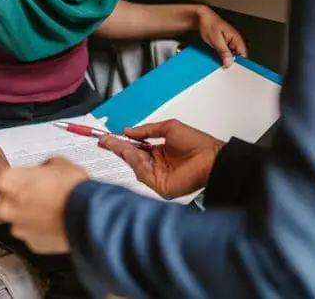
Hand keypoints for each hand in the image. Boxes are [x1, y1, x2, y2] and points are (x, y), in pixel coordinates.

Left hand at [0, 158, 87, 253]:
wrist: (89, 215)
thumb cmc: (73, 188)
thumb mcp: (58, 163)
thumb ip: (40, 167)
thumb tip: (42, 171)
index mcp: (10, 181)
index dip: (0, 176)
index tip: (5, 176)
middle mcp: (8, 206)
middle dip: (8, 197)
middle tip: (26, 191)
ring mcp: (19, 228)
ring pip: (15, 220)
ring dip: (24, 214)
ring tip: (45, 208)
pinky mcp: (32, 243)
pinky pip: (30, 233)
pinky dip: (38, 228)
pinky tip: (52, 221)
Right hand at [98, 119, 223, 198]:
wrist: (210, 157)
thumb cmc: (195, 142)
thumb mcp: (168, 128)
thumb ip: (146, 130)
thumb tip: (126, 131)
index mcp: (159, 152)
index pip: (136, 148)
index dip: (122, 142)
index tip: (108, 137)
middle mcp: (156, 165)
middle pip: (132, 157)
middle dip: (117, 148)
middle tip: (103, 140)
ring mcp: (157, 177)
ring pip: (135, 165)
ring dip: (125, 153)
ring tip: (115, 143)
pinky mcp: (159, 186)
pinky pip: (142, 173)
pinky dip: (135, 162)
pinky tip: (130, 152)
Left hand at [194, 6, 247, 65]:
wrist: (201, 18)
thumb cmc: (209, 24)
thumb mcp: (216, 40)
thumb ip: (224, 52)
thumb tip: (229, 62)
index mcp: (236, 38)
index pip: (243, 54)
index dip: (239, 63)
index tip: (232, 69)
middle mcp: (235, 40)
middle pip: (238, 56)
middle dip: (231, 62)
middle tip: (224, 67)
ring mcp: (229, 42)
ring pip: (231, 55)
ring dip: (226, 60)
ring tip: (219, 62)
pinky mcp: (224, 44)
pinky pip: (225, 53)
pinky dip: (221, 57)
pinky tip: (216, 58)